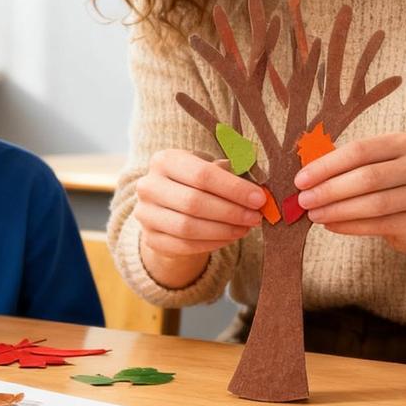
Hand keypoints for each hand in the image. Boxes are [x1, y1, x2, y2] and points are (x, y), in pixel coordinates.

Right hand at [135, 149, 265, 286]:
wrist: (169, 206)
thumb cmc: (198, 183)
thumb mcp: (211, 169)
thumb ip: (232, 173)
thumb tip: (259, 188)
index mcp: (165, 160)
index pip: (202, 175)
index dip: (234, 188)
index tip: (259, 198)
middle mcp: (148, 186)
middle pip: (194, 202)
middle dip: (231, 211)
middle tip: (256, 216)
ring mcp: (145, 214)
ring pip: (188, 227)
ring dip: (224, 230)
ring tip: (246, 227)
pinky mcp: (150, 238)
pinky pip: (185, 246)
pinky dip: (212, 243)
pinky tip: (230, 237)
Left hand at [294, 132, 405, 280]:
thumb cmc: (389, 186)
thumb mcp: (374, 166)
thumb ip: (345, 165)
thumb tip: (304, 176)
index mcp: (404, 143)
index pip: (360, 150)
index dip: (327, 165)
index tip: (301, 179)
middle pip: (367, 177)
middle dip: (330, 189)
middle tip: (304, 200)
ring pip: (373, 204)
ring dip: (337, 210)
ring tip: (314, 215)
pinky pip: (378, 225)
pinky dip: (350, 226)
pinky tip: (331, 225)